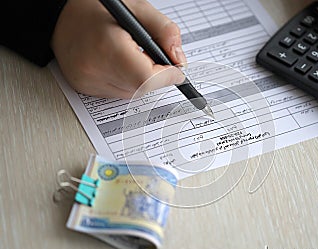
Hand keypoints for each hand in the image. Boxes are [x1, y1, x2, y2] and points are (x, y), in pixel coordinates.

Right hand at [51, 0, 185, 98]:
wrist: (61, 16)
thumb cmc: (96, 9)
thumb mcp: (138, 9)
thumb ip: (164, 31)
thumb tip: (179, 60)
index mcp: (107, 47)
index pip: (145, 78)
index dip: (166, 76)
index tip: (176, 70)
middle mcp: (93, 69)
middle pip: (140, 88)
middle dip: (156, 77)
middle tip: (157, 59)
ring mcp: (87, 82)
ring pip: (131, 94)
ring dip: (142, 81)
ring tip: (134, 57)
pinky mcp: (84, 88)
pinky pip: (117, 93)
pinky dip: (127, 82)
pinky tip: (120, 64)